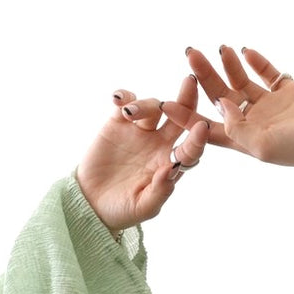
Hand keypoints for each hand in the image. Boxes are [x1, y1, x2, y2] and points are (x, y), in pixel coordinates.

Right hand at [75, 72, 209, 234]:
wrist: (92, 203)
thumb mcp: (144, 207)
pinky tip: (118, 99)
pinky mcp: (117, 123)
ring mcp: (140, 132)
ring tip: (130, 113)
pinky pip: (125, 102)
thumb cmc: (122, 210)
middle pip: (179, 117)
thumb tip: (173, 168)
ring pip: (152, 107)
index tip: (201, 126)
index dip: (197, 138)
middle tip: (189, 83)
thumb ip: (161, 190)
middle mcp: (160, 144)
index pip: (191, 148)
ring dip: (146, 105)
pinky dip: (124, 97)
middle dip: (186, 100)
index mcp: (172, 165)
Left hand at [160, 44, 293, 171]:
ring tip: (218, 47)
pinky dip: (255, 61)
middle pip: (221, 99)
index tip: (164, 101)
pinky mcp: (289, 90)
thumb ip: (237, 129)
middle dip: (204, 78)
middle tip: (190, 54)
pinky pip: (266, 72)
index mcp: (247, 141)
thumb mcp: (265, 146)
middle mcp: (256, 123)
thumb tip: (220, 106)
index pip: (208, 129)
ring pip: (241, 82)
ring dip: (228, 65)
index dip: (186, 117)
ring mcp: (272, 106)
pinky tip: (245, 50)